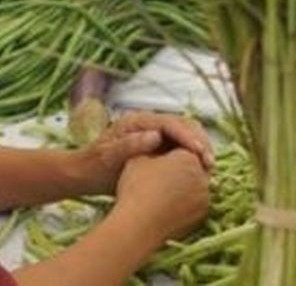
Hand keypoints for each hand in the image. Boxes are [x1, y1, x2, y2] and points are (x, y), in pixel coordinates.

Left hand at [72, 112, 213, 194]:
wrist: (84, 176)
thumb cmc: (94, 167)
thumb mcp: (109, 157)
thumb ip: (130, 145)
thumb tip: (156, 136)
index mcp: (136, 120)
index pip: (170, 123)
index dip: (188, 137)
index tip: (201, 154)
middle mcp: (147, 123)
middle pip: (182, 125)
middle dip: (199, 141)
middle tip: (210, 163)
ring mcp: (153, 134)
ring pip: (185, 135)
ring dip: (198, 149)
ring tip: (209, 168)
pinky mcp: (157, 147)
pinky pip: (180, 148)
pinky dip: (192, 157)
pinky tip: (199, 173)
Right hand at [115, 150, 210, 243]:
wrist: (139, 225)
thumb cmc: (136, 187)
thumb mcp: (139, 157)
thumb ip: (153, 145)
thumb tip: (159, 140)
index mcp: (189, 158)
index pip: (185, 146)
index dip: (172, 148)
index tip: (160, 153)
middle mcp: (203, 176)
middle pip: (194, 164)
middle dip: (182, 164)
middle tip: (163, 167)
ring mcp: (204, 198)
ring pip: (196, 182)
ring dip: (186, 180)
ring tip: (165, 184)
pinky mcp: (201, 215)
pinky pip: (195, 199)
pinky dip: (186, 196)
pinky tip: (169, 199)